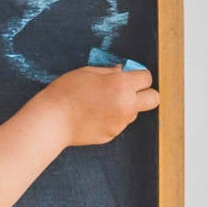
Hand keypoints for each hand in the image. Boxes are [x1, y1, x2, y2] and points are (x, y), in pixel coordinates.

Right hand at [42, 64, 159, 145]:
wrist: (53, 120)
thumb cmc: (66, 93)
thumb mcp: (88, 72)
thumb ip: (110, 72)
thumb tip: (123, 71)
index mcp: (121, 85)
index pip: (147, 78)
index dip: (139, 75)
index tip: (130, 75)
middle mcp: (126, 105)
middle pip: (154, 99)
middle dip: (146, 93)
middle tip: (131, 91)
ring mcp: (120, 122)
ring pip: (134, 113)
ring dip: (126, 107)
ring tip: (102, 103)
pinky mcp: (112, 135)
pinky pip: (119, 124)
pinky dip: (112, 119)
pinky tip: (94, 115)